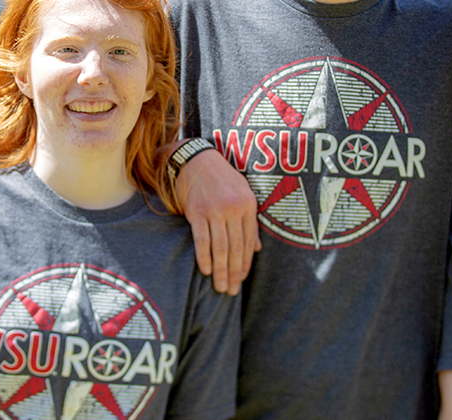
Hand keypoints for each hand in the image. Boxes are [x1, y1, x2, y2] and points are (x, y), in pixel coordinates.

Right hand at [177, 149, 260, 294]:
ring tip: (219, 287)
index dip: (245, 263)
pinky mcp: (197, 211)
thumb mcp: (242, 193)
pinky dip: (204, 257)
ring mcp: (215, 210)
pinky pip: (202, 239)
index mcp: (248, 205)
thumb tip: (255, 249)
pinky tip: (205, 270)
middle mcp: (234, 208)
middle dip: (234, 273)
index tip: (241, 280)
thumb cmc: (220, 178)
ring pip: (220, 248)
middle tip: (230, 291)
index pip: (248, 241)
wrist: (195, 159)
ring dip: (220, 271)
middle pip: (236, 248)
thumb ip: (249, 220)